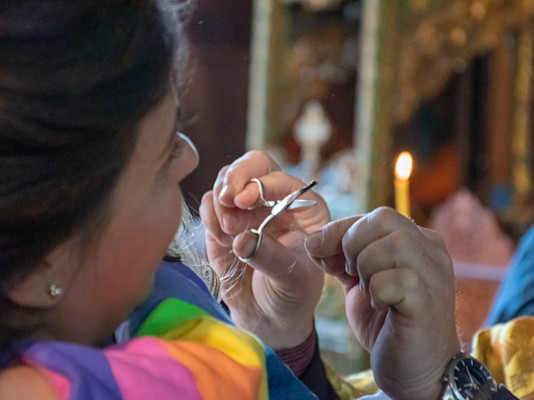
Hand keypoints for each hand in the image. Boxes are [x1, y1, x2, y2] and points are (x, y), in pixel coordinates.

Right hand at [200, 151, 329, 348]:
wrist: (270, 318)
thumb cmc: (292, 295)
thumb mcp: (292, 279)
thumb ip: (270, 258)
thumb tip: (242, 240)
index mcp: (304, 207)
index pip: (282, 179)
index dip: (262, 183)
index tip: (244, 200)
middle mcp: (276, 201)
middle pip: (253, 164)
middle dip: (236, 176)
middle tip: (226, 198)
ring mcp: (247, 210)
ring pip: (227, 181)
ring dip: (221, 201)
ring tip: (227, 233)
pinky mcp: (222, 223)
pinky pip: (210, 205)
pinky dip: (210, 217)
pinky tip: (222, 240)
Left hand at [304, 207, 459, 399]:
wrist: (417, 371)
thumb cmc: (390, 325)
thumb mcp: (361, 282)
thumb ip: (342, 258)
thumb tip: (312, 240)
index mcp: (419, 242)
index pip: (376, 216)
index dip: (340, 229)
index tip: (317, 248)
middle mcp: (432, 252)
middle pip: (385, 219)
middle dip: (353, 243)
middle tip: (350, 274)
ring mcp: (434, 276)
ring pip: (393, 245)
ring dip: (366, 267)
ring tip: (368, 291)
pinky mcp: (427, 303)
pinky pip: (396, 280)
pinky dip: (377, 291)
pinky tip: (380, 306)